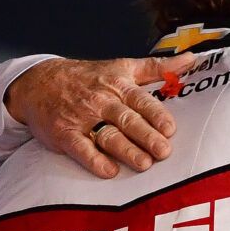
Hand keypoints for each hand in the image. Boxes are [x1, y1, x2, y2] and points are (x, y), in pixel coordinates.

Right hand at [3, 54, 195, 178]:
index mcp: (118, 85)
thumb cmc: (87, 77)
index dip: (155, 114)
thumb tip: (191, 59)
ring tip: (143, 164)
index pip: (140, 100)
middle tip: (163, 151)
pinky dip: (93, 160)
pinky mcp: (64, 134)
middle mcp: (101, 101)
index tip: (170, 128)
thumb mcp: (121, 67)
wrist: (38, 82)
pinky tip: (108, 171)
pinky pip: (80, 148)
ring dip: (125, 150)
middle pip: (126, 119)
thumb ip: (156, 67)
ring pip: (107, 135)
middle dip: (146, 136)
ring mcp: (82, 118)